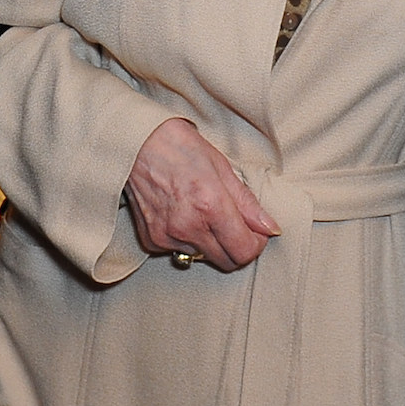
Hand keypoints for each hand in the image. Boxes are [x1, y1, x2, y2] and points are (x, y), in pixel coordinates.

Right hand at [124, 119, 278, 270]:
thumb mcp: (220, 166)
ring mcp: (167, 236)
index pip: (244, 251)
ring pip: (203, 256)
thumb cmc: (178, 146)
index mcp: (210, 205)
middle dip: (236, 247)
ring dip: (210, 242)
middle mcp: (188, 226)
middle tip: (234, 226)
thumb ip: (246, 202)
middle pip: (227, 262)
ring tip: (200, 212)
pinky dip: (185, 239)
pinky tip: (180, 214)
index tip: (255, 233)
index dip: (256, 245)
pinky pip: (179, 251)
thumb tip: (270, 227)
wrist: (134, 143)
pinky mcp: (151, 240)